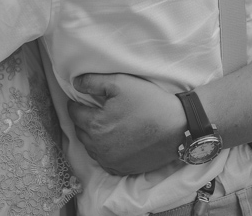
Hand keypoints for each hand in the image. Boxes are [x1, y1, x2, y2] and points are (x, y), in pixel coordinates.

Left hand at [67, 73, 185, 175]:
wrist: (177, 127)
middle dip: (84, 120)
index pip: (74, 113)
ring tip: (104, 125)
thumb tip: (75, 84)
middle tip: (94, 111)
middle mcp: (98, 147)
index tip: (82, 100)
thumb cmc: (149, 102)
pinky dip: (105, 151)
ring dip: (92, 136)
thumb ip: (93, 82)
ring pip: (91, 147)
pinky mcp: (122, 169)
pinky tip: (114, 141)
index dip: (77, 103)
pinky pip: (105, 161)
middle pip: (80, 131)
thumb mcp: (120, 83)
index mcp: (94, 125)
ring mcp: (110, 161)